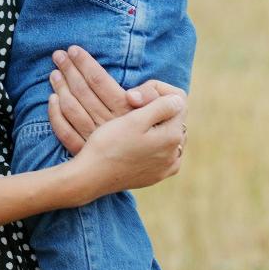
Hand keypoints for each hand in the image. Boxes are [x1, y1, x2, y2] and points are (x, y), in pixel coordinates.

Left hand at [48, 46, 185, 153]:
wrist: (157, 163)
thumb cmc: (162, 128)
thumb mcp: (168, 108)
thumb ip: (153, 94)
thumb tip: (130, 96)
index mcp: (128, 112)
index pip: (99, 81)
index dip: (85, 63)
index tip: (74, 50)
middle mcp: (110, 125)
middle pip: (82, 92)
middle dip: (68, 69)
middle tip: (58, 55)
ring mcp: (97, 140)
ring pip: (71, 109)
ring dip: (60, 88)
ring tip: (54, 72)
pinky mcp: (89, 152)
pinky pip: (65, 133)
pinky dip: (56, 115)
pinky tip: (52, 100)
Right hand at [68, 92, 186, 202]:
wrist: (91, 177)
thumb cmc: (109, 145)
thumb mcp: (135, 119)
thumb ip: (161, 107)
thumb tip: (177, 101)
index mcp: (173, 136)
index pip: (177, 102)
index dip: (156, 93)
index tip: (133, 98)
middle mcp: (175, 154)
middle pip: (174, 119)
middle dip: (157, 109)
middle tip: (130, 110)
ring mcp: (166, 168)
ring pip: (168, 136)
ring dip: (155, 127)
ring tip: (132, 126)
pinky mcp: (155, 176)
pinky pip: (162, 154)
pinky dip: (153, 145)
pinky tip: (136, 144)